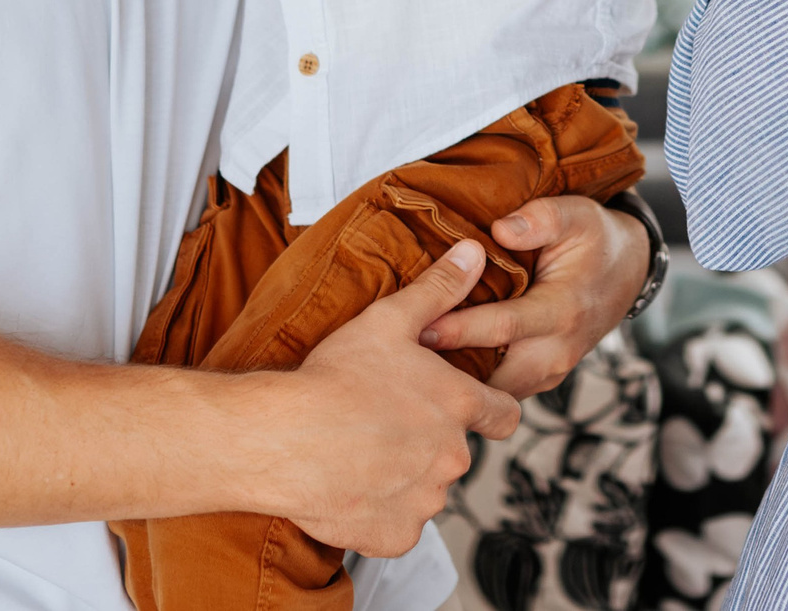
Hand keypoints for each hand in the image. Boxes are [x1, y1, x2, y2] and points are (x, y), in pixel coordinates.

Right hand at [265, 241, 522, 554]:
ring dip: (404, 476)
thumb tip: (474, 253)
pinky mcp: (395, 535)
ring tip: (360, 452)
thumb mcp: (389, 319)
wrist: (282, 439)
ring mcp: (425, 500)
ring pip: (426, 489)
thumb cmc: (334, 378)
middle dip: (429, 441)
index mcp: (459, 405)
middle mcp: (453, 457)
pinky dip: (379, 512)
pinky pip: (397, 525)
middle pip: (456, 452)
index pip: (505, 415)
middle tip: (384, 423)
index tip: (464, 407)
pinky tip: (349, 485)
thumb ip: (439, 289)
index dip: (489, 409)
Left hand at [417, 195, 649, 398]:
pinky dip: (468, 385)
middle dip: (445, 373)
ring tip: (405, 372)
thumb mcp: (575, 214)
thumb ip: (540, 219)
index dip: (458, 329)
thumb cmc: (593, 239)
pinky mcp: (540, 379)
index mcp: (564, 310)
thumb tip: (500, 230)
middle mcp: (557, 351)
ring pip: (493, 394)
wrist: (626, 271)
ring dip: (454, 384)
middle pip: (492, 375)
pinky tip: (431, 371)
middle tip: (396, 364)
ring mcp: (550, 372)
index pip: (502, 327)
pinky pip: (498, 391)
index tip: (417, 327)